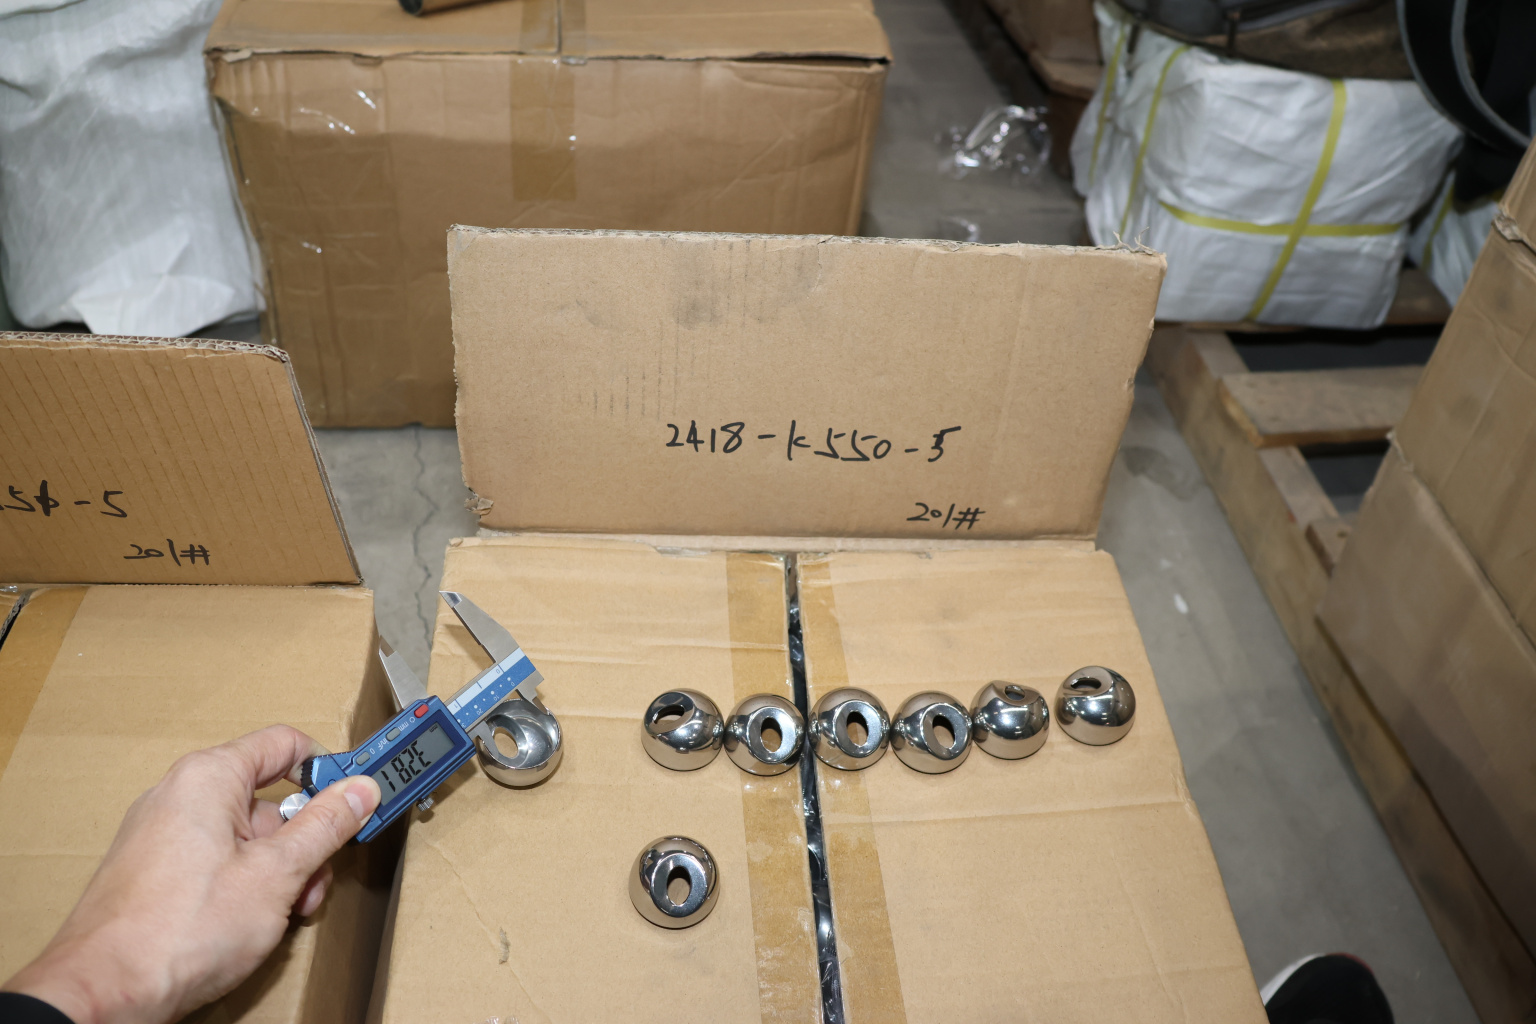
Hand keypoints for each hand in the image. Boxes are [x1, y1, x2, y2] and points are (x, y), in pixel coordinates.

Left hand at [1, 726, 380, 1023]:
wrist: (105, 992)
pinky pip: (217, 860)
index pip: (284, 744)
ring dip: (278, 871)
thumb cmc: (178, 931)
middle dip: (304, 840)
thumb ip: (325, 826)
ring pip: (245, 836)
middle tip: (316, 879)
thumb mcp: (277, 874)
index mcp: (208, 778)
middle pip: (268, 798)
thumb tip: (360, 791)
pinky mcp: (155, 871)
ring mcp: (163, 835)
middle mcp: (180, 796)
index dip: (326, 768)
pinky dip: (245, 884)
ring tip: (284, 913)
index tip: (355, 795)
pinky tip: (251, 922)